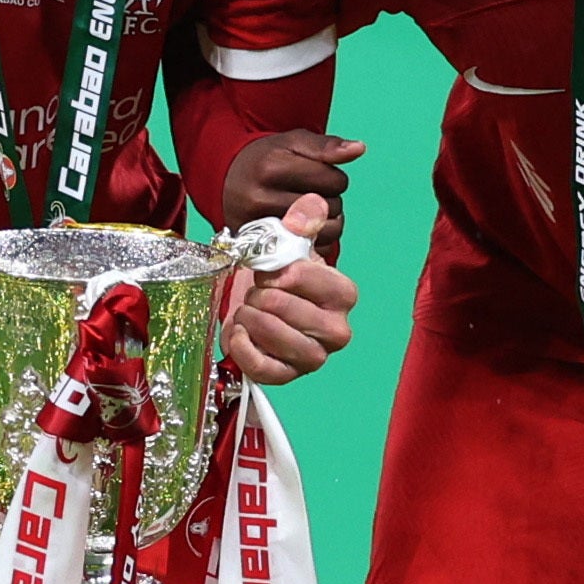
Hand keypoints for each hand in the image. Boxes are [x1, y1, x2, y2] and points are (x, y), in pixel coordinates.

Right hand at [218, 128, 365, 250]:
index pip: (333, 181)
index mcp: (271, 167)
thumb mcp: (293, 142)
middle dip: (330, 200)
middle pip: (329, 207)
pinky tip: (303, 230)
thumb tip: (359, 148)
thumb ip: (326, 145)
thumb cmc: (266, 159)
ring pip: (323, 233)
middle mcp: (260, 199)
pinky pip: (309, 253)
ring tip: (310, 212)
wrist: (227, 182)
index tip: (318, 176)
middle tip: (312, 194)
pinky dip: (315, 243)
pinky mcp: (259, 251)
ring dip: (326, 223)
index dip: (334, 178)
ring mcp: (258, 229)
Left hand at [221, 192, 356, 385]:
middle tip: (257, 294)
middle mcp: (337, 331)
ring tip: (248, 311)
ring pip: (273, 335)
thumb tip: (309, 206)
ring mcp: (314, 358)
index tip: (270, 272)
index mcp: (344, 294)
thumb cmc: (280, 277)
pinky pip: (261, 365)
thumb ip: (303, 219)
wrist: (260, 305)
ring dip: (249, 318)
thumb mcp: (290, 243)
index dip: (274, 271)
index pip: (301, 277)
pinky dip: (241, 346)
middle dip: (259, 296)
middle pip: (282, 307)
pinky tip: (240, 332)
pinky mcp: (288, 377)